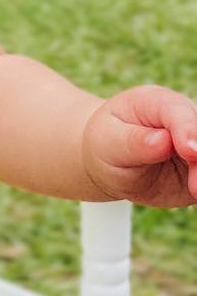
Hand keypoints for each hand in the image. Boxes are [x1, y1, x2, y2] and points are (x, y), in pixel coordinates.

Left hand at [83, 85, 196, 206]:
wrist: (110, 162)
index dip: (188, 130)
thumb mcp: (110, 142)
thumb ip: (135, 142)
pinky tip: (195, 192)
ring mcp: (195, 144)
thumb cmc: (108, 144)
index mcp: (158, 102)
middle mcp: (185, 120)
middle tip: (195, 185)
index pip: (179, 111)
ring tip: (194, 191)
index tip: (190, 151)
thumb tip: (162, 141)